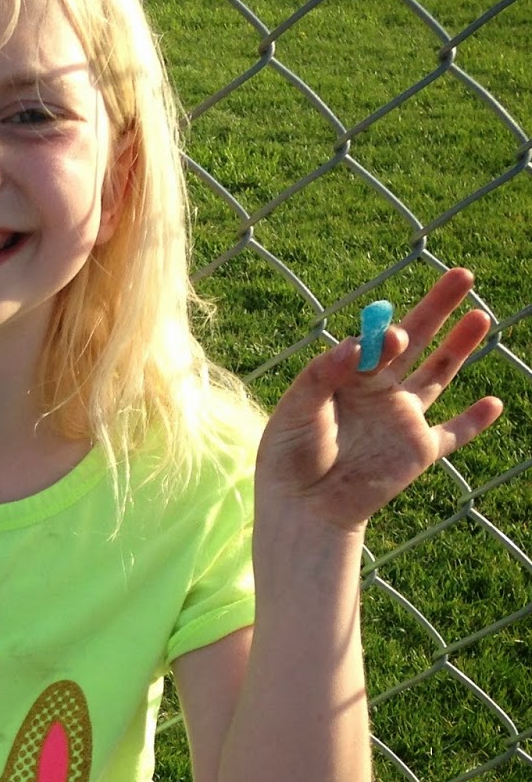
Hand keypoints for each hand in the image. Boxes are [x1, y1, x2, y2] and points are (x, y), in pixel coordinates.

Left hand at [256, 267, 503, 532]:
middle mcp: (378, 392)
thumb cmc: (288, 457)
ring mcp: (401, 420)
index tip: (393, 337)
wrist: (302, 507)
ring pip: (439, 375)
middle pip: (415, 341)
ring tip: (480, 316)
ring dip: (460, 346)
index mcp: (347, 377)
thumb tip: (354, 344)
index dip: (386, 335)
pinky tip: (493, 403)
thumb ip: (321, 377)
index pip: (375, 342)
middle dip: (437, 308)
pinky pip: (453, 433)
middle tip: (461, 274)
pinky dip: (474, 421)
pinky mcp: (418, 451)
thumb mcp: (295, 411)